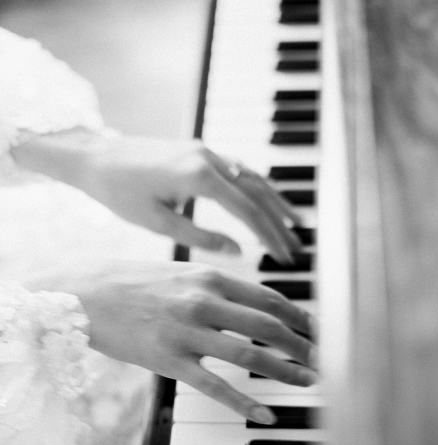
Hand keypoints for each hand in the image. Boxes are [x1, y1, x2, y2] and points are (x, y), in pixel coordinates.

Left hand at [13, 132, 302, 263]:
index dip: (269, 236)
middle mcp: (209, 158)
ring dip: (276, 201)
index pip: (247, 211)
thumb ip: (200, 236)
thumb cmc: (120, 193)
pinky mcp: (200, 151)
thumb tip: (239, 249)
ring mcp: (206, 150)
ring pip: (252, 177)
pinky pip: (238, 169)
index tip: (285, 257)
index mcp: (199, 177)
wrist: (95, 156)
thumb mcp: (158, 222)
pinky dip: (257, 187)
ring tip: (296, 224)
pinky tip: (266, 200)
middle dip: (280, 222)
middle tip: (298, 247)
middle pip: (257, 193)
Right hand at [55, 260, 316, 423]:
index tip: (316, 329)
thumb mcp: (179, 271)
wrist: (83, 293)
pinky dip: (245, 403)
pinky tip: (266, 415)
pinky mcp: (169, 360)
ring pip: (250, 355)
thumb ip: (215, 283)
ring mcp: (187, 332)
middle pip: (269, 325)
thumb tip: (249, 300)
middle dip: (303, 344)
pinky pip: (215, 387)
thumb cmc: (132, 281)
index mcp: (209, 276)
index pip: (268, 297)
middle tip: (323, 359)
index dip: (298, 315)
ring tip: (311, 382)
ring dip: (286, 370)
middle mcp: (204, 301)